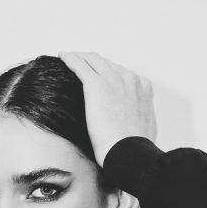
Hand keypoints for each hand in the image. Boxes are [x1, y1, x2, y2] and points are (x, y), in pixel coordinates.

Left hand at [57, 50, 156, 167]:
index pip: (122, 73)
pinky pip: (80, 65)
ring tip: (69, 57)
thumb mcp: (144, 127)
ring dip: (80, 57)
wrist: (129, 152)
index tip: (98, 76)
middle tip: (80, 63)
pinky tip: (62, 55)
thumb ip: (136, 116)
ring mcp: (113, 79)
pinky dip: (70, 58)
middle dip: (93, 62)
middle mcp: (129, 78)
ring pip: (92, 60)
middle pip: (107, 63)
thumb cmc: (134, 148)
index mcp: (142, 87)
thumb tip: (130, 123)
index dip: (108, 73)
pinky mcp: (96, 85)